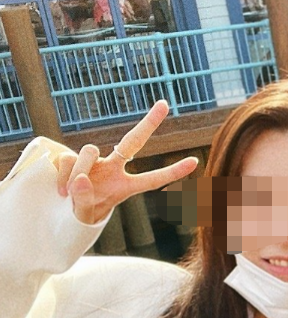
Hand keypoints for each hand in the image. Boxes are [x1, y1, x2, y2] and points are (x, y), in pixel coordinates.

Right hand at [56, 101, 197, 224]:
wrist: (65, 207)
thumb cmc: (84, 210)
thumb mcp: (85, 213)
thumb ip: (84, 201)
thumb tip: (81, 179)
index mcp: (125, 186)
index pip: (152, 179)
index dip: (172, 172)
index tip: (195, 161)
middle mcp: (113, 167)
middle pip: (133, 141)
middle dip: (148, 123)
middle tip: (165, 104)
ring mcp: (95, 160)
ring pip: (89, 151)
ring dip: (78, 171)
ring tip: (69, 193)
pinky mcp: (74, 155)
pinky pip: (68, 159)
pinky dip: (64, 175)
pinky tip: (62, 190)